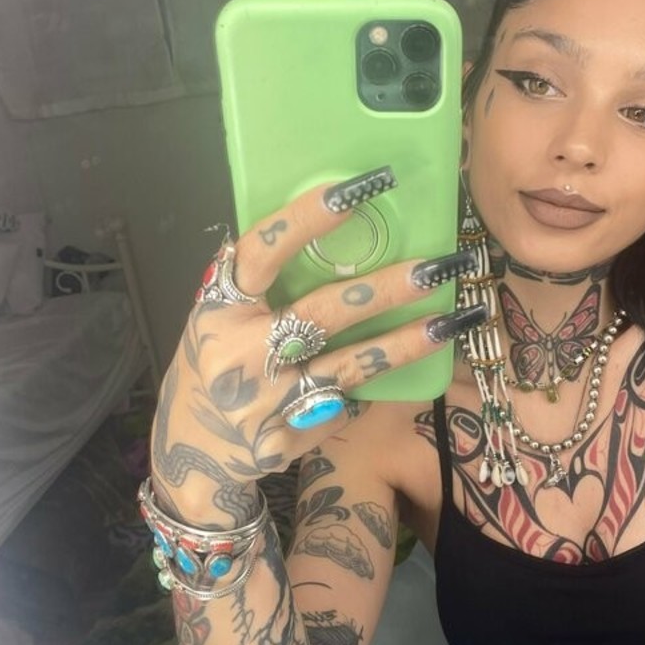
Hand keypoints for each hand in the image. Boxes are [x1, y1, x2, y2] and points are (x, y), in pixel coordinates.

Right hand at [151, 169, 482, 523]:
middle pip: (322, 313)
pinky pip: (343, 406)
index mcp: (218, 311)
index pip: (262, 253)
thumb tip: (319, 230)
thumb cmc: (213, 369)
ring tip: (452, 320)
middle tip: (435, 267)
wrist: (192, 454)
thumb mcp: (214, 321)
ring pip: (349, 366)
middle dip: (385, 289)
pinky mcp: (287, 441)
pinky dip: (367, 389)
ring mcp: (264, 404)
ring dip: (405, 343)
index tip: (356, 191)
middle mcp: (238, 355)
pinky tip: (397, 374)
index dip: (306, 219)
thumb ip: (253, 287)